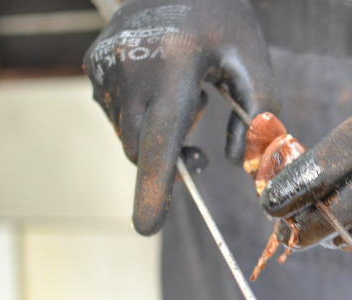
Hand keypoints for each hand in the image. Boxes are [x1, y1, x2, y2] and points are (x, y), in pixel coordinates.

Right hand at [84, 0, 279, 234]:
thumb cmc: (222, 20)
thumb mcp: (254, 60)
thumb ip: (258, 113)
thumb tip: (237, 163)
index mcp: (174, 66)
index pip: (160, 140)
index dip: (154, 187)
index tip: (146, 227)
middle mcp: (130, 68)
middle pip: (143, 149)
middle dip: (170, 160)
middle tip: (202, 142)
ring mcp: (104, 67)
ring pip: (129, 137)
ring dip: (158, 136)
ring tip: (186, 97)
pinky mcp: (92, 66)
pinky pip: (117, 116)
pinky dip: (142, 117)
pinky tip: (161, 86)